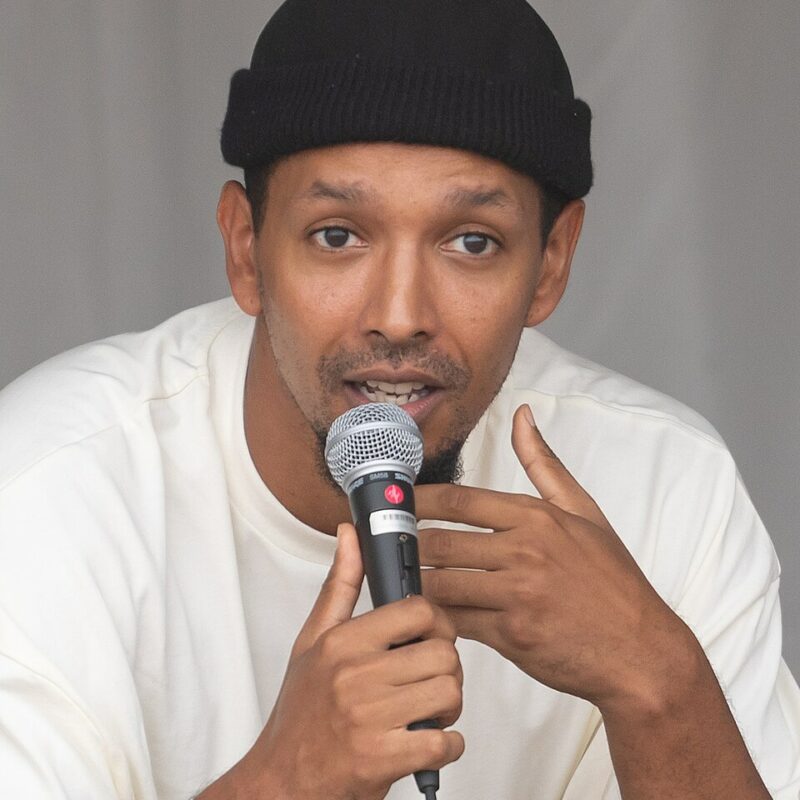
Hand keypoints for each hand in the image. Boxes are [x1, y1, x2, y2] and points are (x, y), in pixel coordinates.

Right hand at [224, 523, 463, 799]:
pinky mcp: (382, 759)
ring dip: (450, 707)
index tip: (433, 635)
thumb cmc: (302, 712)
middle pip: (443, 653)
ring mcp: (369, 718)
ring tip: (429, 710)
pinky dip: (447, 745)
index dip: (438, 622)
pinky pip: (445, 743)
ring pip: (449, 694)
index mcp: (343, 642)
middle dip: (448, 669)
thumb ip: (340, 585)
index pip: (419, 611)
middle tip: (432, 679)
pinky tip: (428, 742)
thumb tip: (349, 535)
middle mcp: (355, 675)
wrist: (282, 782)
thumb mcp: (313, 641)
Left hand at [416, 404, 692, 712]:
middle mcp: (524, 550)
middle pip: (440, 540)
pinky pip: (457, 621)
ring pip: (441, 581)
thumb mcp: (585, 512)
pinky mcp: (512, 635)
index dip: (418, 500)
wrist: (642, 650)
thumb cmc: (612, 581)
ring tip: (397, 578)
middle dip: (405, 543)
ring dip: (415, 581)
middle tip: (382, 545)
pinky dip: (436, 618)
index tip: (395, 503)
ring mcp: (517, 594)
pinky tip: (426, 614)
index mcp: (536, 517)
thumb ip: (544, 464)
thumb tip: (522, 415)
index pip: (459, 500)